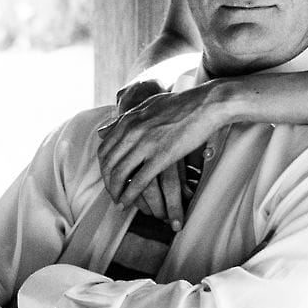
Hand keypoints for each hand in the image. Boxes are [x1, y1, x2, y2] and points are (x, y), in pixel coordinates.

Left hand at [96, 80, 229, 227]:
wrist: (206, 104)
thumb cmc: (181, 104)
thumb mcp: (148, 106)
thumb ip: (123, 119)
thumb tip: (101, 131)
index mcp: (129, 120)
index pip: (105, 150)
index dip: (104, 168)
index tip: (109, 178)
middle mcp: (132, 131)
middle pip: (109, 164)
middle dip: (108, 183)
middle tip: (113, 194)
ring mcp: (146, 144)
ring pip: (120, 174)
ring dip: (116, 192)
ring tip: (119, 202)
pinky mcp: (161, 156)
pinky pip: (139, 181)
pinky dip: (130, 195)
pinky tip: (129, 203)